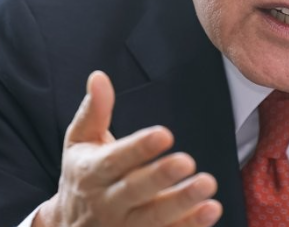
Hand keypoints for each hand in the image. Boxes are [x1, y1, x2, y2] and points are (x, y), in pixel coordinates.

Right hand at [34, 71, 222, 226]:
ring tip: (208, 187)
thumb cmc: (81, 174)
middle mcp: (106, 203)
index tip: (164, 134)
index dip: (138, 148)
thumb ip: (93, 111)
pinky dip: (188, 226)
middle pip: (134, 191)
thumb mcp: (79, 142)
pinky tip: (209, 211)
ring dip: (182, 205)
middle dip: (161, 177)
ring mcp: (122, 226)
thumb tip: (99, 77)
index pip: (115, 161)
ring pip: (153, 219)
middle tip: (188, 161)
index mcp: (90, 173)